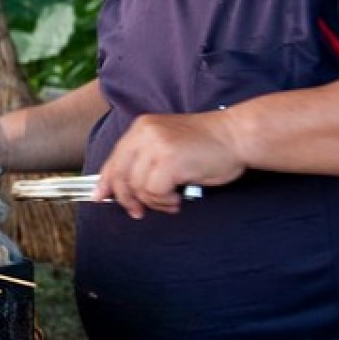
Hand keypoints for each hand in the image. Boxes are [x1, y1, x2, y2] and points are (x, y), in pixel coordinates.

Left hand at [95, 112, 244, 217]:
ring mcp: (156, 146)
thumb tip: (119, 186)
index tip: (100, 197)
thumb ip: (144, 159)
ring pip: (137, 186)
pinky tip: (177, 199)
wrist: (238, 135)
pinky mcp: (169, 161)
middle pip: (120, 174)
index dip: (106, 181)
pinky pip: (153, 192)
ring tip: (171, 201)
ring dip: (153, 202)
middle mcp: (145, 133)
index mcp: (142, 127)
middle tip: (137, 212)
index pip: (115, 158)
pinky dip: (163, 202)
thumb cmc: (209, 144)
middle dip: (126, 198)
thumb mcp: (168, 144)